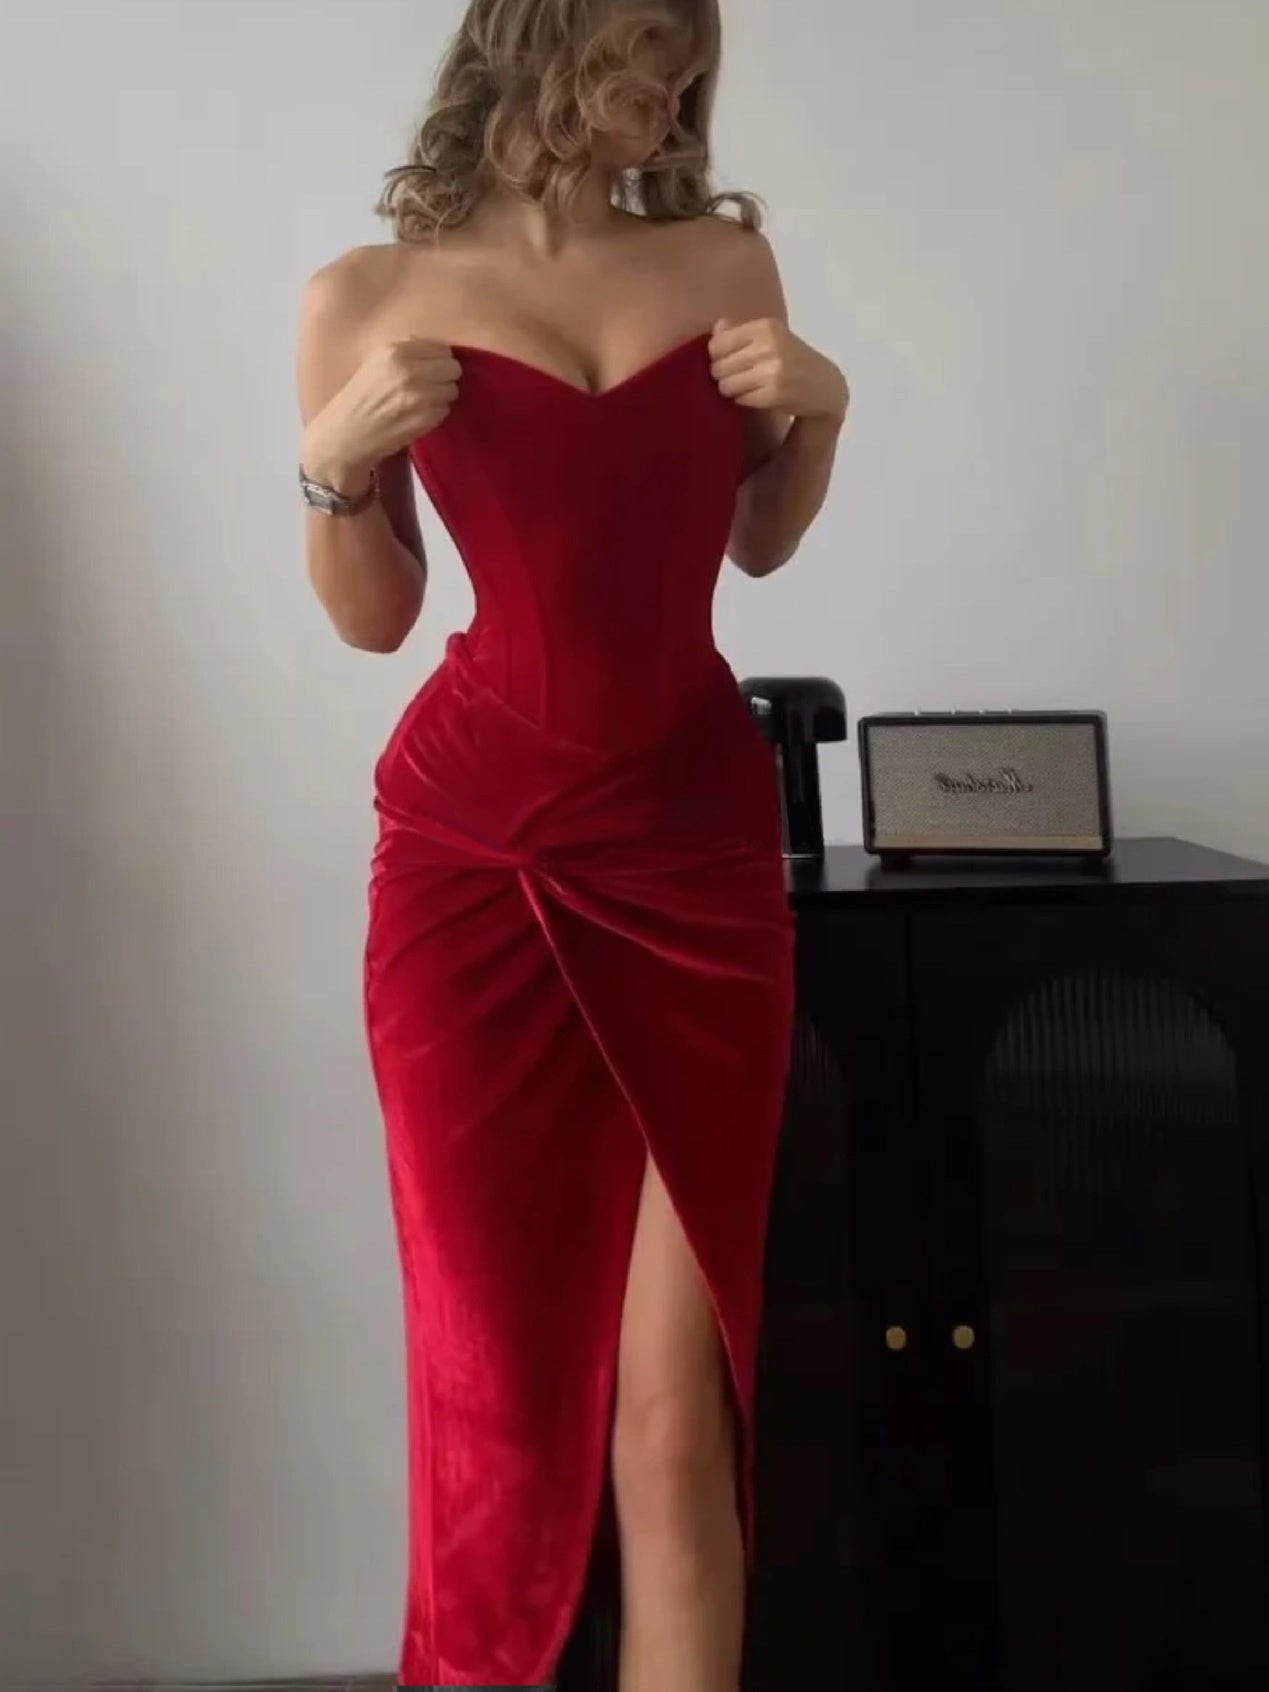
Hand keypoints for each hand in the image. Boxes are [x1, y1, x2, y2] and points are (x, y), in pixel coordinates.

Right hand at [301, 338, 461, 492]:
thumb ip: (405, 351)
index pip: (442, 349)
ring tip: (421, 403)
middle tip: (430, 386)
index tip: (431, 369)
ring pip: (452, 390)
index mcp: (395, 351)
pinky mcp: (425, 419)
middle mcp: (409, 370)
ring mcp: (419, 396)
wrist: (345, 436)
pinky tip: (417, 417)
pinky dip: (436, 414)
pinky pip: (445, 411)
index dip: (439, 360)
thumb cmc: (359, 399)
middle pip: (452, 368)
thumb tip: (436, 351)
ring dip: (442, 397)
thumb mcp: (375, 362)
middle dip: (445, 377)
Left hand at [709, 318, 848, 424]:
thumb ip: (741, 331)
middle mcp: (769, 346)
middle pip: (718, 366)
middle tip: (737, 377)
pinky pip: (740, 399)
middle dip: (722, 375)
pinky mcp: (774, 394)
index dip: (716, 356)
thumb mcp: (772, 336)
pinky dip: (743, 400)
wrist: (825, 387)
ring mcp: (772, 371)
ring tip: (747, 387)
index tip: (728, 360)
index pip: (717, 343)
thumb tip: (715, 330)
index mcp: (766, 327)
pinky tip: (756, 395)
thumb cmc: (792, 359)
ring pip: (726, 385)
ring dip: (731, 390)